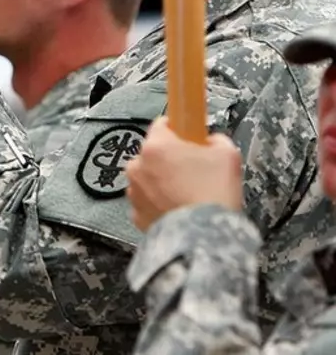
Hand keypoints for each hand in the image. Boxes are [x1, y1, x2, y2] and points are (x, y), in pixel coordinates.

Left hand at [126, 117, 243, 231]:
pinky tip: (177, 209)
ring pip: (147, 178)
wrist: (205, 237)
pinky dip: (158, 203)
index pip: (162, 125)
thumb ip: (215, 140)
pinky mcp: (135, 215)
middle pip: (153, 153)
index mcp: (156, 146)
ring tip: (186, 194)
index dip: (178, 129)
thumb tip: (209, 141)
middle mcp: (137, 166)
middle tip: (193, 171)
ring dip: (161, 181)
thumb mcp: (227, 154)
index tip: (189, 137)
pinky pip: (147, 202)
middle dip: (170, 159)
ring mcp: (134, 192)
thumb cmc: (214, 192)